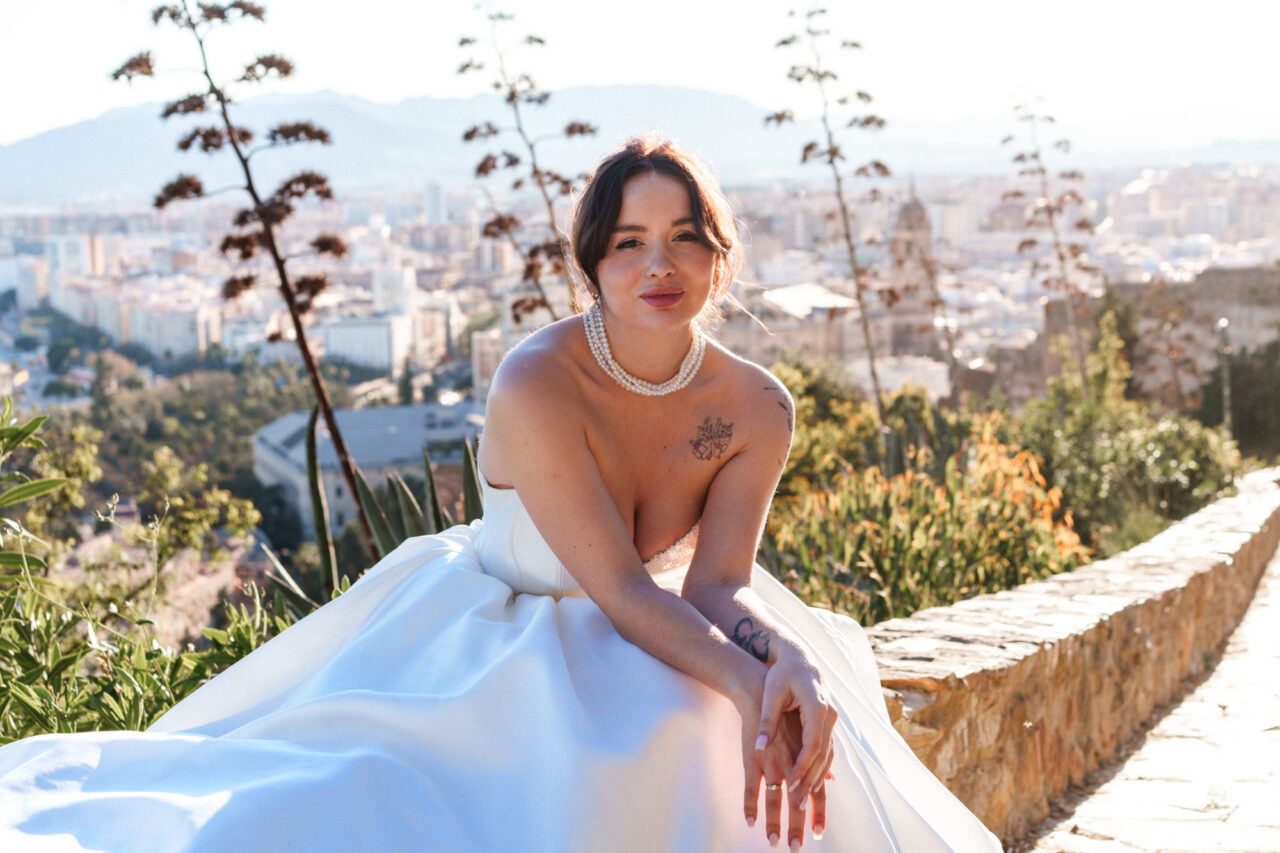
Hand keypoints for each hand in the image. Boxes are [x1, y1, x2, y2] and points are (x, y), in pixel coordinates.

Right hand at [746, 709, 832, 847]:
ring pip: (774, 799)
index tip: (818, 833)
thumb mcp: (805, 735)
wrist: (759, 693)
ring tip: (773, 841)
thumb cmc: (785, 715)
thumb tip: (831, 782)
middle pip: (796, 801)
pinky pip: (750, 788)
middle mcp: (791, 763)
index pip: (816, 791)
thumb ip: (817, 761)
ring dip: (773, 822)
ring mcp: (771, 762)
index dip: (818, 813)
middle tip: (796, 848)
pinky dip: (750, 806)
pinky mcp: (752, 759)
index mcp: (805, 758)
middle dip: (797, 826)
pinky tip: (750, 821)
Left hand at [757, 650, 837, 806]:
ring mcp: (831, 719)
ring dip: (817, 778)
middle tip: (797, 804)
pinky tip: (813, 784)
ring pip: (827, 755)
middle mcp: (829, 715)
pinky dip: (820, 768)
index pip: (812, 745)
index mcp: (817, 708)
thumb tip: (759, 749)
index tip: (791, 785)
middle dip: (810, 780)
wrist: (799, 658)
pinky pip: (826, 750)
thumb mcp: (771, 694)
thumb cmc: (782, 673)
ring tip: (804, 801)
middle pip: (822, 755)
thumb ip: (767, 721)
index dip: (802, 767)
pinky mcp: (827, 723)